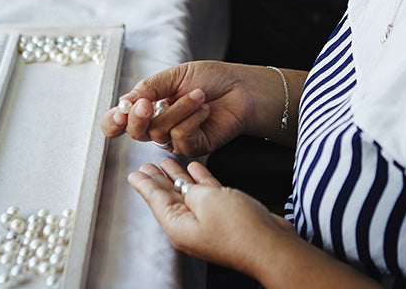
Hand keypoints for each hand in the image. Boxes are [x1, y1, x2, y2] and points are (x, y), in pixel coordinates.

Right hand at [101, 61, 283, 155]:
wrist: (240, 87)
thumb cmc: (210, 78)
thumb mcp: (174, 76)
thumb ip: (148, 89)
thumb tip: (124, 102)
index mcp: (149, 106)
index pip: (119, 122)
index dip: (113, 122)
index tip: (118, 113)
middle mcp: (159, 125)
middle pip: (135, 133)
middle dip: (138, 117)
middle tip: (147, 102)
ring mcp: (175, 139)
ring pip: (160, 133)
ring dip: (180, 109)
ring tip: (199, 95)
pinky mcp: (193, 148)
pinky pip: (181, 138)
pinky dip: (193, 119)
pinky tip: (206, 110)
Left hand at [128, 158, 295, 273]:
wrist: (271, 245)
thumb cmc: (239, 229)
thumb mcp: (207, 202)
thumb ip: (192, 190)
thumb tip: (187, 186)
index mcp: (179, 226)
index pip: (156, 199)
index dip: (144, 184)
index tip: (133, 173)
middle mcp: (190, 225)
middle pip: (169, 195)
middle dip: (157, 178)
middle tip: (146, 164)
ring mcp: (208, 220)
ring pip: (188, 192)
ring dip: (178, 176)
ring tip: (167, 161)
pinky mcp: (225, 214)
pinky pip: (206, 193)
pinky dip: (200, 179)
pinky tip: (196, 168)